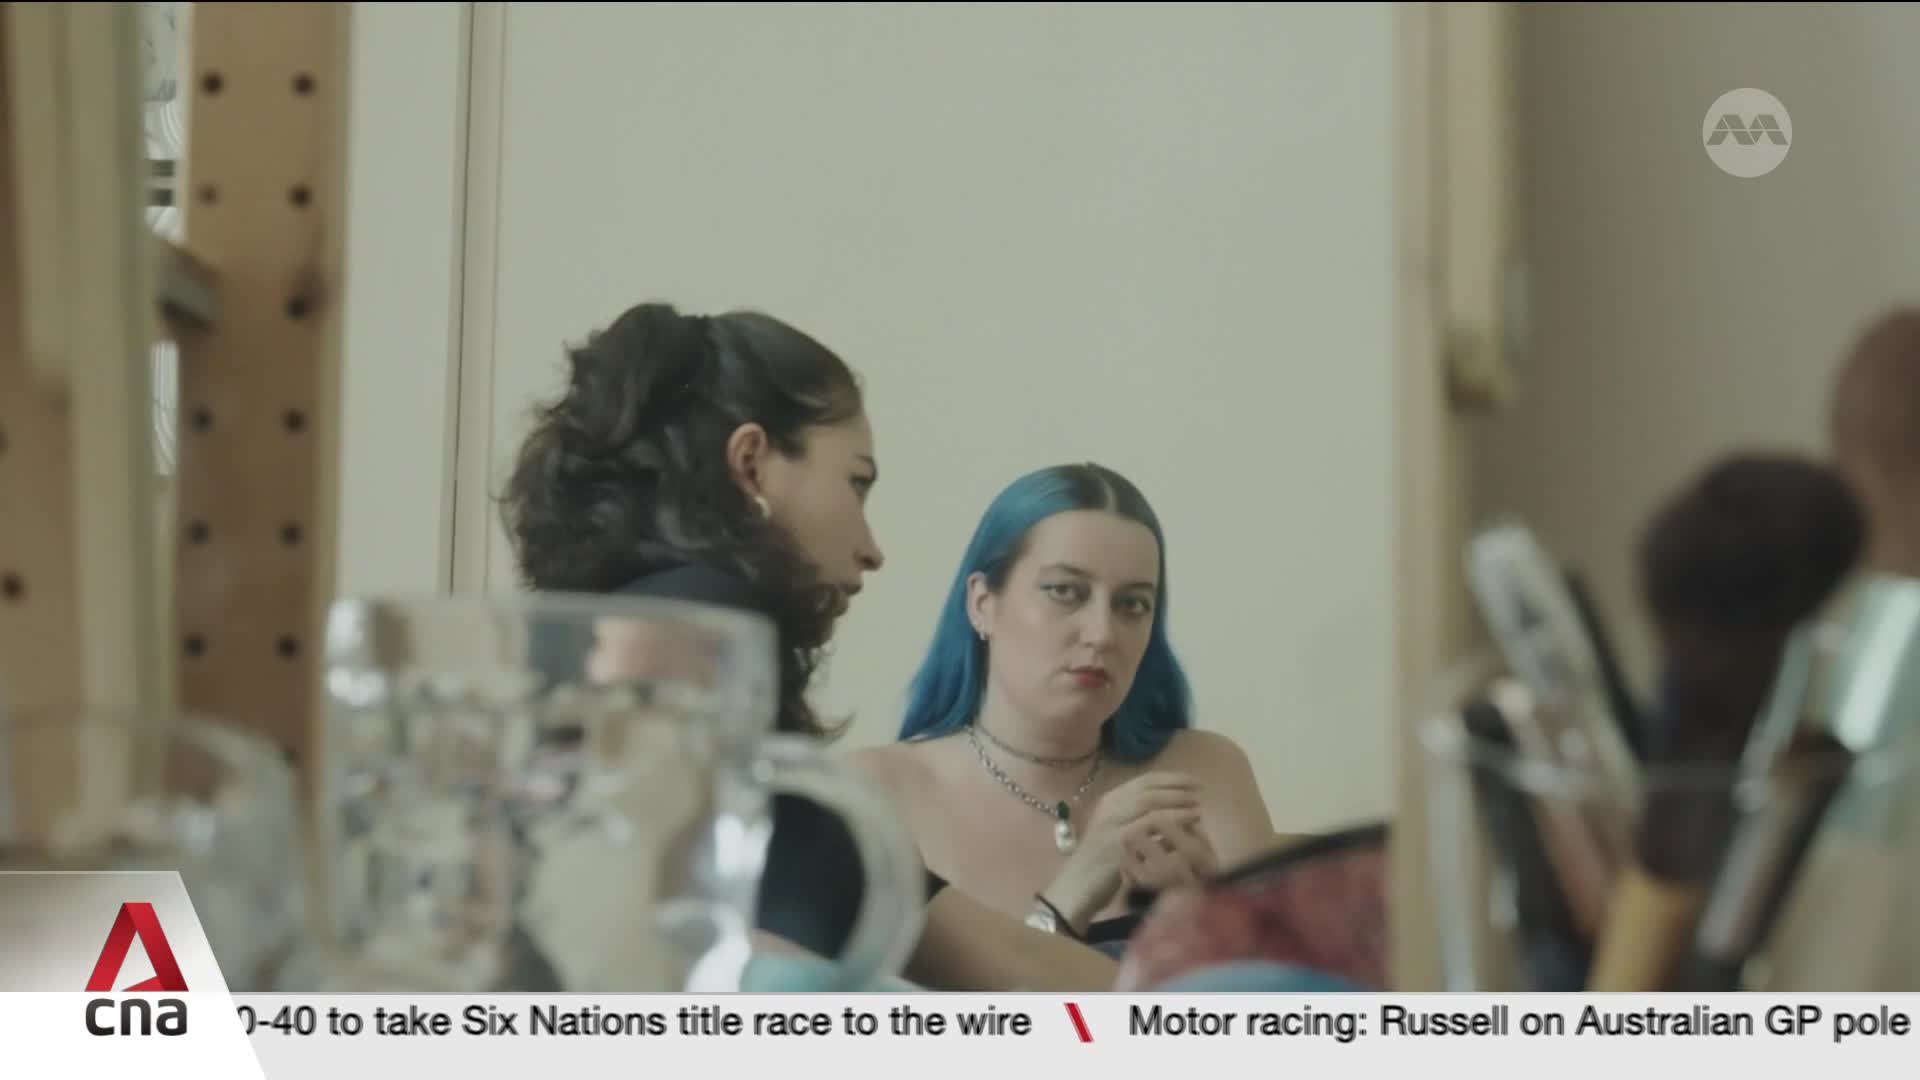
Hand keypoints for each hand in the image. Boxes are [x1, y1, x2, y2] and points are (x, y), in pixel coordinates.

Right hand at [1043, 772, 1206, 928]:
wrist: (1076, 889)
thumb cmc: (1102, 867)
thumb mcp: (1121, 837)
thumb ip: (1142, 824)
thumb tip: (1175, 813)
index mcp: (1109, 802)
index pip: (1143, 780)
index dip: (1171, 778)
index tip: (1193, 782)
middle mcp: (1109, 808)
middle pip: (1148, 789)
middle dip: (1178, 787)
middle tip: (1201, 791)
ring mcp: (1111, 824)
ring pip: (1149, 802)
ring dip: (1178, 801)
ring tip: (1198, 806)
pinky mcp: (1117, 843)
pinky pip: (1150, 824)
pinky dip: (1174, 819)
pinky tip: (1189, 822)